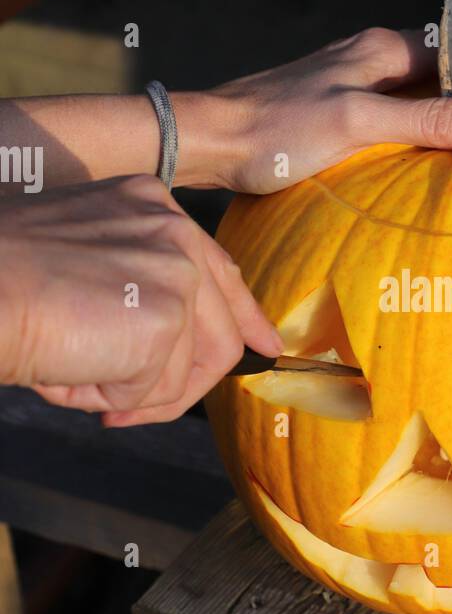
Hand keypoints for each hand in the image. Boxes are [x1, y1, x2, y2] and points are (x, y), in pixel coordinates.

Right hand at [0, 175, 283, 425]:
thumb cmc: (5, 284)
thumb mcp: (84, 268)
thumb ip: (138, 295)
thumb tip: (173, 364)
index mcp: (151, 204)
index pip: (218, 268)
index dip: (243, 316)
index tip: (264, 346)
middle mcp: (174, 228)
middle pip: (218, 331)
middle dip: (179, 384)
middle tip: (120, 409)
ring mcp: (176, 271)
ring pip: (187, 370)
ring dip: (132, 391)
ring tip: (73, 374)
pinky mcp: (167, 318)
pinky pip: (156, 389)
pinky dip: (109, 396)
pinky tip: (68, 370)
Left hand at [205, 26, 451, 193]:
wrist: (207, 137)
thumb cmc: (277, 128)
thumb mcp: (357, 123)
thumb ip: (426, 119)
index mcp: (382, 49)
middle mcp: (372, 55)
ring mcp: (354, 77)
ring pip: (432, 76)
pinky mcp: (338, 103)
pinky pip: (407, 97)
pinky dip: (440, 106)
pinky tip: (443, 124)